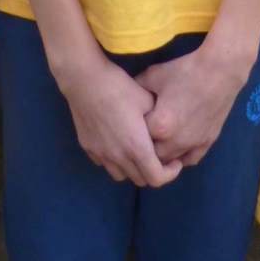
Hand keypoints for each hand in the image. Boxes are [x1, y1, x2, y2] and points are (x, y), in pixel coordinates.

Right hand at [62, 57, 181, 186]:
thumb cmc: (119, 87)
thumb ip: (157, 120)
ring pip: (121, 175)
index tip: (175, 161)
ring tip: (136, 151)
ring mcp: (101, 154)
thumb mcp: (147, 99)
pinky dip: (114, 160)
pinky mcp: (88, 147)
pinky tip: (116, 142)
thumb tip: (163, 126)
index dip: (170, 174)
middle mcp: (118, 157)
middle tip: (158, 154)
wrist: (85, 80)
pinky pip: (105, 163)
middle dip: (153, 171)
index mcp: (136, 147)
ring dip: (132, 169)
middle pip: (140, 180)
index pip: (157, 178)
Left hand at [136, 43, 247, 166]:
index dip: (134, 130)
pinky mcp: (207, 142)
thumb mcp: (154, 75)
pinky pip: (191, 159)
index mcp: (160, 126)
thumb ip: (137, 88)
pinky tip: (178, 146)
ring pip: (171, 161)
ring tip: (159, 140)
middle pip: (153, 155)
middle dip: (147, 147)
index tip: (133, 122)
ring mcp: (193, 144)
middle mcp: (175, 142)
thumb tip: (126, 95)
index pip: (138, 139)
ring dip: (164, 153)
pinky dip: (182, 156)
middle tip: (145, 132)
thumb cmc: (185, 71)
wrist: (219, 70)